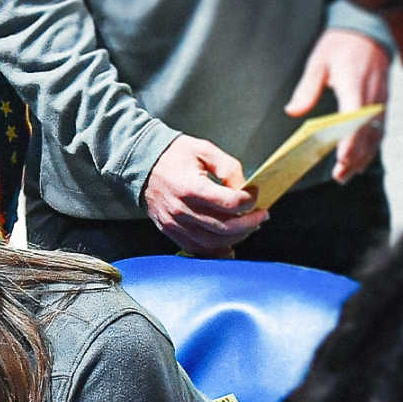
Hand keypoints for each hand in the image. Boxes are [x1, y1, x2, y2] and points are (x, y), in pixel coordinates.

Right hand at [144, 136, 261, 256]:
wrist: (141, 164)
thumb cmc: (172, 156)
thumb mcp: (204, 149)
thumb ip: (228, 167)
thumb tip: (244, 187)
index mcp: (191, 188)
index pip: (229, 203)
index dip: (249, 200)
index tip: (255, 194)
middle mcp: (182, 210)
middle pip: (225, 227)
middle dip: (250, 223)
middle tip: (261, 214)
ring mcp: (175, 224)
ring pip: (213, 242)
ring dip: (237, 237)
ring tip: (248, 226)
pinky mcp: (171, 231)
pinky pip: (197, 249)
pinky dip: (216, 251)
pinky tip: (229, 245)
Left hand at [286, 27, 392, 182]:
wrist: (368, 31)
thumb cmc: (340, 45)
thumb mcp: (318, 61)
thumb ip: (307, 88)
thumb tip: (292, 111)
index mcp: (354, 83)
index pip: (354, 116)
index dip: (350, 139)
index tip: (342, 157)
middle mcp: (372, 95)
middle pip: (366, 132)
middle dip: (354, 156)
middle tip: (339, 175)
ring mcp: (380, 101)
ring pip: (375, 135)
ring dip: (363, 157)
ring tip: (347, 175)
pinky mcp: (383, 104)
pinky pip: (379, 130)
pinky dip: (370, 148)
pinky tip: (359, 161)